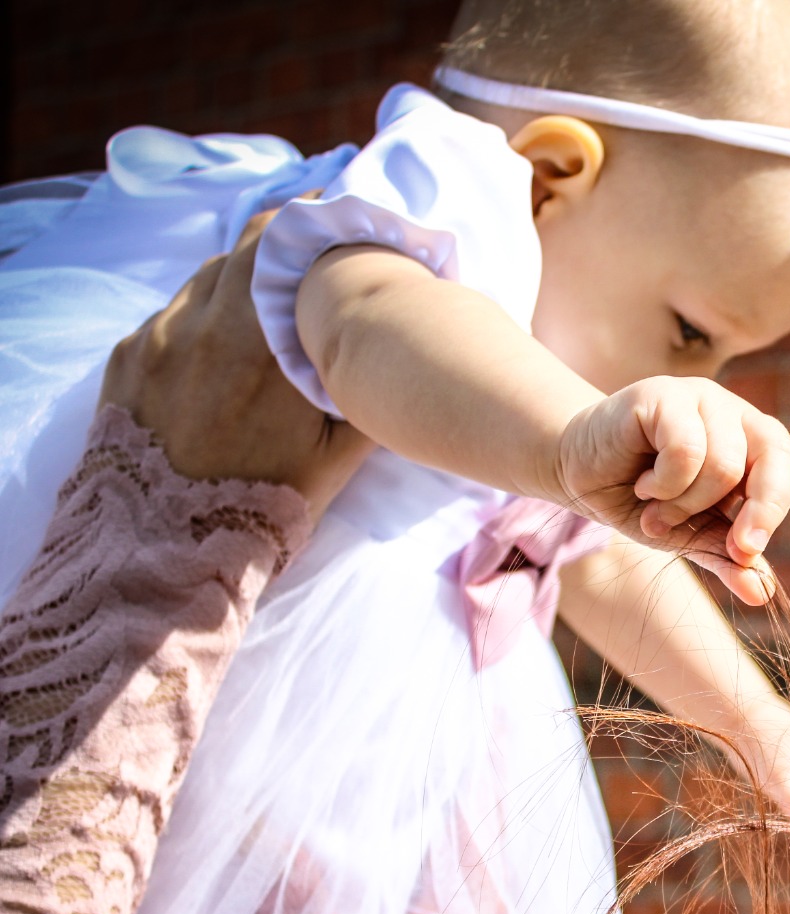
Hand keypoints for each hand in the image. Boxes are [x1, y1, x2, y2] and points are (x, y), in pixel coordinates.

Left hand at [98, 214, 371, 519]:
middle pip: (244, 251)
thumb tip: (396, 349)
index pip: (283, 246)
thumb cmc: (264, 502)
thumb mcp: (339, 454)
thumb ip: (366, 389)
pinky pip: (172, 315)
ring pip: (206, 280)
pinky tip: (221, 359)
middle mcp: (203, 328)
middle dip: (279, 251)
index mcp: (260, 346)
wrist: (167, 545)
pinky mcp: (127, 355)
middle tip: (310, 265)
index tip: (336, 227)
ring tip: (267, 319)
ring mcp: (157, 338)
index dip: (311, 227)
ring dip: (240, 287)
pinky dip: (203, 321)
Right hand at [554, 377, 789, 606]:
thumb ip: (725, 556)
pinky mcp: (661, 395)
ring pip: (724, 463)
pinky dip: (665, 484)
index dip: (771, 511)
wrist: (577, 474)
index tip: (746, 552)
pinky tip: (643, 484)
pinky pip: (686, 450)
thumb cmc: (639, 499)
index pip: (781, 467)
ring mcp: (697, 398)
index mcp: (749, 440)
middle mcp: (730, 412)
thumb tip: (761, 593)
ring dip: (687, 504)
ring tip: (657, 507)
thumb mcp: (688, 534)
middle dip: (753, 511)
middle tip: (731, 546)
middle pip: (771, 457)